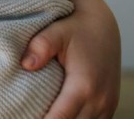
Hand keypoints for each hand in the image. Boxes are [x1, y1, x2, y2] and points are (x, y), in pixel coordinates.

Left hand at [22, 0, 119, 117]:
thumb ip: (41, 46)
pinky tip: (58, 113)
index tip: (23, 117)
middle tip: (26, 114)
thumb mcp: (56, 31)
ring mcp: (108, 104)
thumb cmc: (76, 27)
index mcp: (85, 85)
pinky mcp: (110, 105)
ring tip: (41, 114)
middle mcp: (100, 99)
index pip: (60, 118)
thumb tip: (25, 65)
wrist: (102, 24)